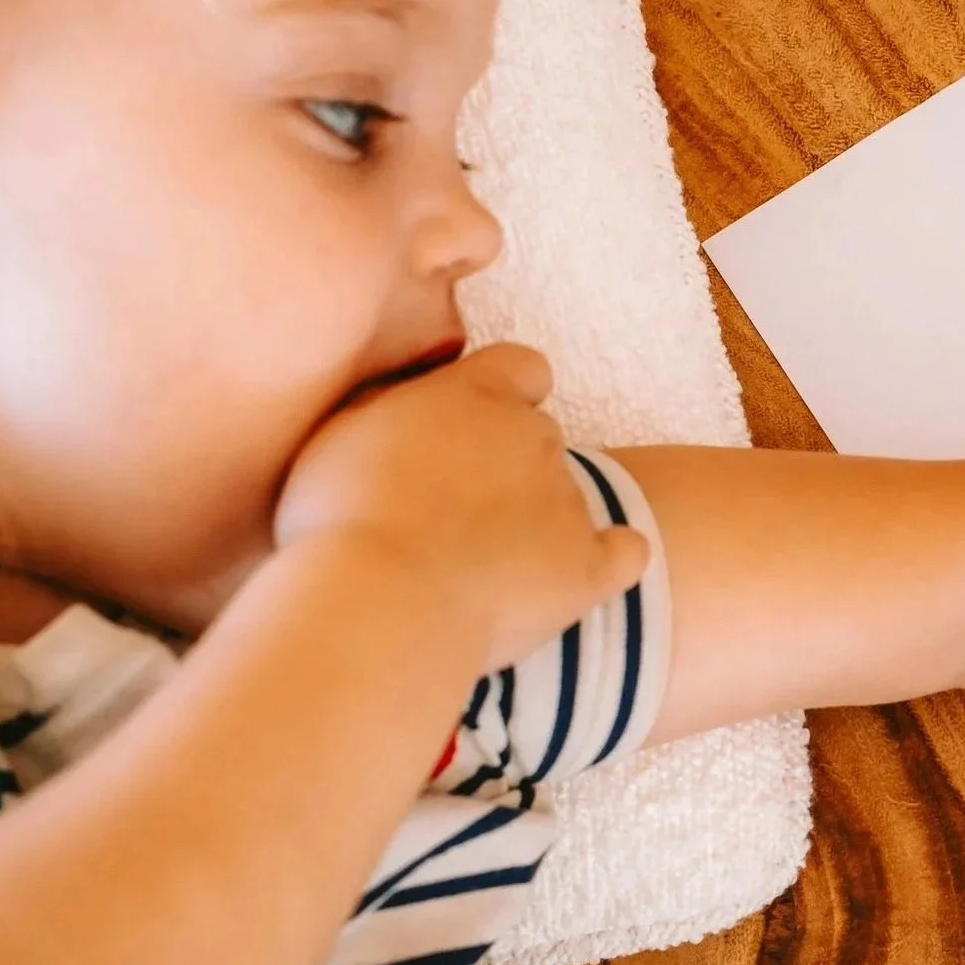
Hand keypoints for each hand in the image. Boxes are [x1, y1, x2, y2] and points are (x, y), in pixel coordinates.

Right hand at [274, 344, 648, 672]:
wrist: (380, 597)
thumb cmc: (339, 515)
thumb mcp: (342, 430)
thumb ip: (390, 408)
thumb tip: (403, 410)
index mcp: (478, 393)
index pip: (521, 366)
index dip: (504, 394)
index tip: (468, 427)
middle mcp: (535, 434)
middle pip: (538, 437)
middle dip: (504, 467)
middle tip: (446, 512)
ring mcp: (567, 500)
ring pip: (566, 498)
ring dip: (532, 522)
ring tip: (469, 566)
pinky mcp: (584, 567)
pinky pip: (625, 553)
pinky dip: (609, 560)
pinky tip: (578, 575)